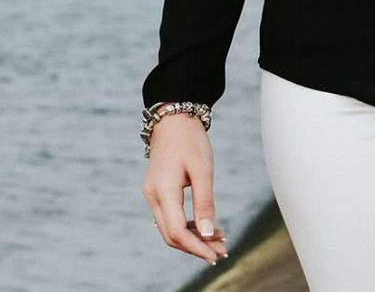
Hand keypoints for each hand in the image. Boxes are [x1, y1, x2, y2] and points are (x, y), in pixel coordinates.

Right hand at [141, 113, 228, 263]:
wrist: (173, 120)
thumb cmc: (190, 140)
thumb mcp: (203, 169)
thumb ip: (205, 202)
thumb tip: (209, 233)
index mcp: (163, 191)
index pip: (177, 231)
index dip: (197, 247)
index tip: (216, 255)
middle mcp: (153, 197)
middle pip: (171, 235)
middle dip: (196, 247)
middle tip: (222, 252)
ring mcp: (152, 195)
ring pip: (170, 229)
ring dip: (193, 238)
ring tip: (219, 241)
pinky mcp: (157, 193)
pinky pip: (169, 218)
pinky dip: (187, 227)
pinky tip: (206, 228)